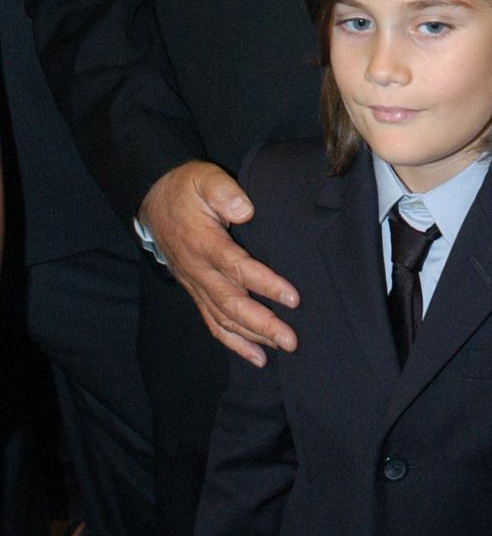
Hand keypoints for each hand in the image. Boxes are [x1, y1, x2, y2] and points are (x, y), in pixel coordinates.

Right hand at [138, 160, 299, 365]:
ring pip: (223, 319)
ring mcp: (196, 285)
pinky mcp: (197, 292)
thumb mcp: (204, 179)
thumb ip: (224, 191)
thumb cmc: (187, 189)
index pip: (237, 269)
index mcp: (204, 243)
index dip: (265, 285)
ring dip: (252, 337)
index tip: (293, 298)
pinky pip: (213, 323)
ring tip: (281, 349)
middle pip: (231, 304)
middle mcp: (198, 271)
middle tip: (291, 340)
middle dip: (263, 324)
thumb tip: (246, 211)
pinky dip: (234, 342)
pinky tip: (256, 356)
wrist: (154, 201)